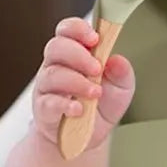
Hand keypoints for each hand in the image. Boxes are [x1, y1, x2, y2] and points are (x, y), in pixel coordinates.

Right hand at [32, 17, 134, 153]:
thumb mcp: (121, 88)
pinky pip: (49, 102)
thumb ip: (122, 73)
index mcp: (74, 54)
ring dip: (76, 81)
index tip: (95, 38)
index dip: (78, 29)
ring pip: (52, 74)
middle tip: (96, 68)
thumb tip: (118, 60)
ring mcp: (47, 88)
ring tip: (95, 93)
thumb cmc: (100, 106)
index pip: (67, 30)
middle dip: (78, 54)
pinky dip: (65, 105)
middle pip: (56, 47)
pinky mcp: (44, 110)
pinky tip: (79, 109)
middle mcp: (57, 66)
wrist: (87, 137)